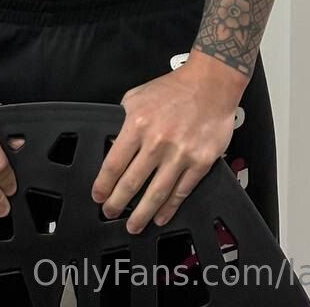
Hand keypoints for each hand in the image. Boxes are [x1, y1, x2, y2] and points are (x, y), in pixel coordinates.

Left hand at [90, 59, 241, 234]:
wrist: (211, 84)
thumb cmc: (175, 88)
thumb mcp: (137, 96)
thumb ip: (123, 119)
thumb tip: (113, 144)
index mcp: (138, 123)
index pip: (114, 163)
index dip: (103, 185)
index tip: (98, 196)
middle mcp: (157, 141)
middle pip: (132, 182)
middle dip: (118, 203)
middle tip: (110, 213)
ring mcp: (180, 154)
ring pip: (156, 193)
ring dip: (142, 213)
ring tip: (133, 225)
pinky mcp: (199, 162)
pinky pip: (181, 191)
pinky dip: (169, 207)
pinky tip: (161, 216)